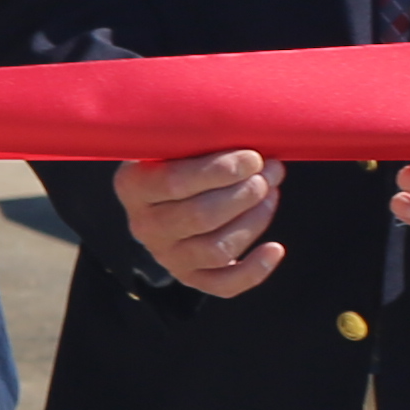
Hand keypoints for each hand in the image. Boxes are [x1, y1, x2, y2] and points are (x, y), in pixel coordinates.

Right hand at [116, 149, 285, 297]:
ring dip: (254, 220)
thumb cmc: (181, 155)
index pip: (176, 182)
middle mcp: (144, 226)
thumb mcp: (175, 139)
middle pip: (200, 217)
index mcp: (134, 186)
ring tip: (271, 193)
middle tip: (269, 173)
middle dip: (244, 193)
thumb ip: (197, 132)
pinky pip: (223, 285)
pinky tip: (276, 249)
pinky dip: (254, 271)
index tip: (253, 158)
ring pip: (217, 249)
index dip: (221, 171)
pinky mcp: (190, 276)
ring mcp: (167, 255)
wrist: (165, 193)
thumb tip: (249, 124)